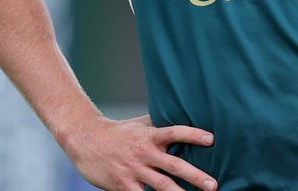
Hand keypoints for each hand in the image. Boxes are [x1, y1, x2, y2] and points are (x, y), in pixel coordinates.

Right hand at [64, 114, 217, 190]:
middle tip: (212, 185)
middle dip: (195, 176)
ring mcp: (134, 170)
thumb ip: (159, 122)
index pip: (175, 132)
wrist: (85, 140)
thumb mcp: (139, 123)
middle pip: (174, 165)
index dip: (193, 135)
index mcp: (149, 135)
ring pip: (161, 186)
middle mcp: (144, 152)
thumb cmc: (117, 132)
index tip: (211, 139)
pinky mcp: (123, 185)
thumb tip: (183, 114)